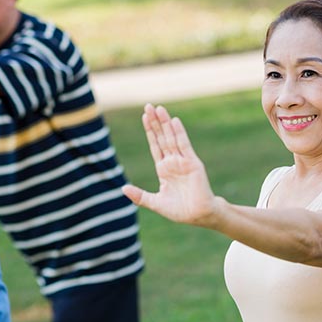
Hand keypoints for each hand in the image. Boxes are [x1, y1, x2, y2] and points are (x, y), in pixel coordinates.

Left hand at [121, 104, 216, 225]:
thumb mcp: (155, 203)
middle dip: (155, 122)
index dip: (150, 131)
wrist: (198, 216)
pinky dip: (179, 133)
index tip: (144, 117)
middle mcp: (173, 162)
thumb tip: (123, 188)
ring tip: (159, 108)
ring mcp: (183, 161)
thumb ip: (140, 196)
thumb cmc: (179, 211)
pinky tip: (174, 121)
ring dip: (165, 123)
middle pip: (162, 137)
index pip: (155, 145)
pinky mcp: (193, 163)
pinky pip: (184, 145)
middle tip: (148, 106)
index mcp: (164, 169)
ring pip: (171, 138)